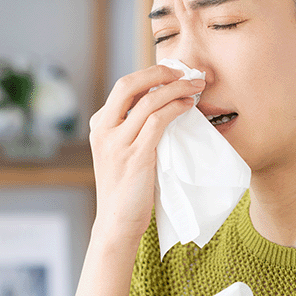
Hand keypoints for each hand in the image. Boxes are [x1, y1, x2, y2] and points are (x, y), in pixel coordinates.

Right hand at [87, 64, 204, 242]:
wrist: (117, 223)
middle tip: (185, 72)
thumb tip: (162, 106)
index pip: (123, 88)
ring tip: (196, 86)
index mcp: (99, 126)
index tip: (173, 73)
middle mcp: (103, 130)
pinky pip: (157, 120)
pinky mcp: (135, 156)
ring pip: (148, 100)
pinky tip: (188, 106)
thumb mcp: (122, 153)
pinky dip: (175, 107)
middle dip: (160, 72)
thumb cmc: (127, 190)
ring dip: (176, 88)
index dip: (150, 74)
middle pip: (129, 84)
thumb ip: (132, 130)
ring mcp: (117, 143)